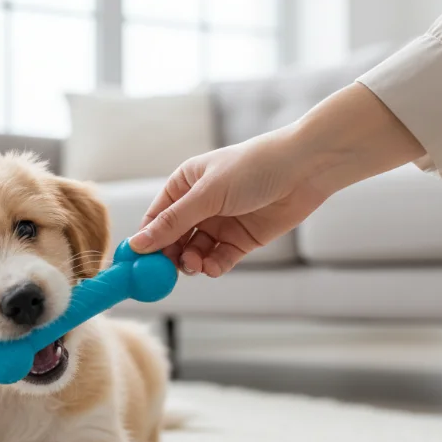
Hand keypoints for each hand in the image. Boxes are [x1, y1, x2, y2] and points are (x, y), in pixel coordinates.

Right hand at [129, 129, 328, 276]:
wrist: (305, 169)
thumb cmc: (252, 168)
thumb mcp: (206, 195)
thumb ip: (172, 223)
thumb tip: (138, 245)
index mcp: (184, 185)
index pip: (155, 218)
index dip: (145, 241)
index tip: (136, 264)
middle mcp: (199, 205)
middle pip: (173, 240)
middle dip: (169, 256)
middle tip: (165, 273)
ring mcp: (220, 223)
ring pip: (194, 252)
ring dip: (191, 262)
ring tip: (196, 264)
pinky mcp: (240, 239)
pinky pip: (218, 259)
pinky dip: (213, 266)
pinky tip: (213, 267)